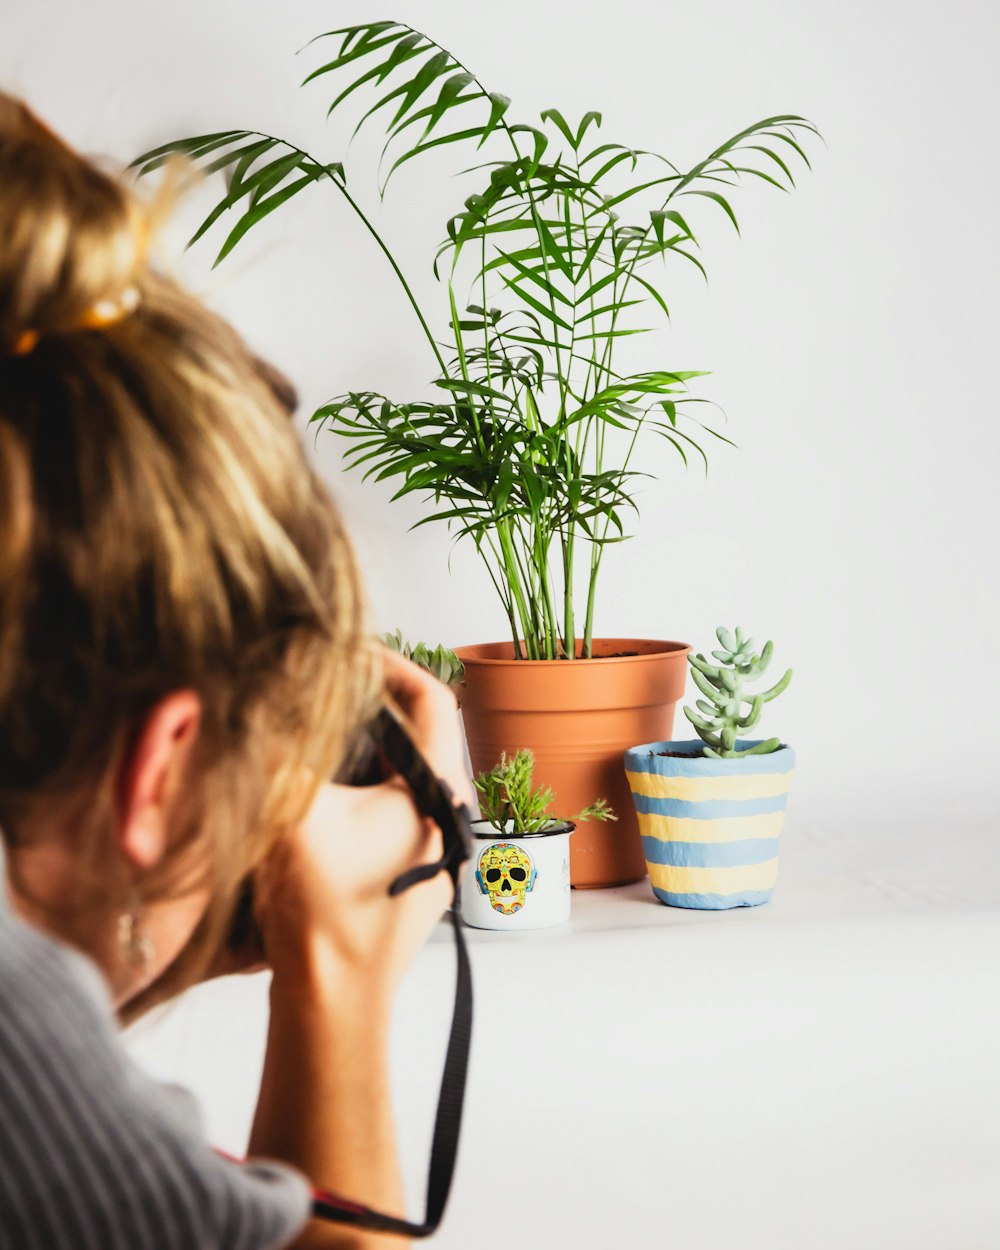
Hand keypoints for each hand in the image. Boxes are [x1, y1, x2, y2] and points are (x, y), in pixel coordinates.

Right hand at [253, 649, 469, 1002]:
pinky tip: (312, 788)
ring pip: (399, 769)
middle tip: (317, 686)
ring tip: (308, 729)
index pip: (432, 696)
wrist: (334, 1004)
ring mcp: (432, 845)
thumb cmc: (326, 914)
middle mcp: (449, 813)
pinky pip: (389, 805)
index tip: (346, 649)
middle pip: (415, 730)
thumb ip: (282, 747)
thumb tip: (266, 696)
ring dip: (358, 745)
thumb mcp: (295, 812)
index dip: (391, 661)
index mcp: (440, 789)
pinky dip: (356, 784)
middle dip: (366, 702)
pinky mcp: (409, 869)